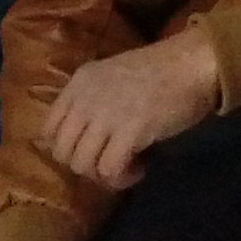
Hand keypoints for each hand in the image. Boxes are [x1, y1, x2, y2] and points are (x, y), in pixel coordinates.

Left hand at [36, 28, 221, 188]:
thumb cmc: (160, 69)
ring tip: (126, 167)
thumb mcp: (112, 76)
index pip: (48, 129)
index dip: (66, 149)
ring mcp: (105, 115)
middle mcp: (85, 99)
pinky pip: (109, 170)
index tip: (89, 152)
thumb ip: (91, 99)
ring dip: (103, 175)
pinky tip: (139, 168)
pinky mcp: (129, 131)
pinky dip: (122, 177)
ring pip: (82, 165)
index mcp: (79, 83)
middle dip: (84, 165)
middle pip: (62, 152)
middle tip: (109, 162)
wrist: (192, 63)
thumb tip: (81, 139)